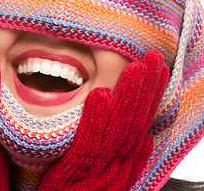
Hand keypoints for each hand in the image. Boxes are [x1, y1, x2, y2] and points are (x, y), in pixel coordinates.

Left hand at [38, 50, 168, 190]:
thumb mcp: (107, 176)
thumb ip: (125, 157)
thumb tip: (145, 139)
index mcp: (124, 163)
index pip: (141, 123)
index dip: (152, 96)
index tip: (157, 70)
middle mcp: (118, 165)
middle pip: (135, 122)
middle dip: (147, 89)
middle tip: (153, 59)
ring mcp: (101, 169)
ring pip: (119, 129)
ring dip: (128, 97)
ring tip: (134, 68)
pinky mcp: (78, 172)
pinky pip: (88, 143)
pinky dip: (97, 118)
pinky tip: (100, 94)